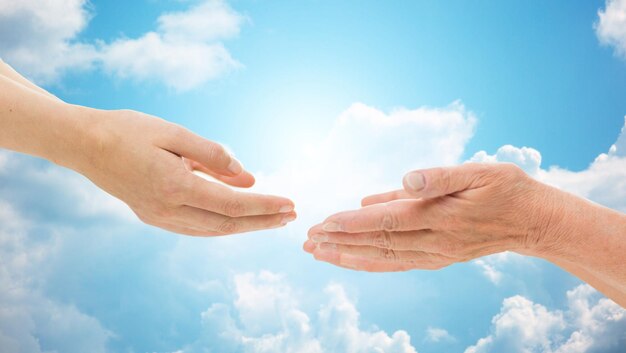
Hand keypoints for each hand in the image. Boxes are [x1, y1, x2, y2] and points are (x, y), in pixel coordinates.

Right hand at [70, 108, 295, 235]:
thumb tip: (249, 178)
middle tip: (291, 217)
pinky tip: (236, 218)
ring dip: (245, 226)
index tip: (290, 204)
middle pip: (227, 224)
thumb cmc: (129, 130)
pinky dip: (221, 224)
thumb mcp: (175, 133)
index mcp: (174, 186)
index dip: (265, 206)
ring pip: (212, 230)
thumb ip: (214, 155)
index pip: (232, 205)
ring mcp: (158, 217)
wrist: (83, 144)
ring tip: (272, 219)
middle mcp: (167, 209)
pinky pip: (195, 227)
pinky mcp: (153, 216)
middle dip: (262, 222)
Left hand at [304, 163, 565, 271]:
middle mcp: (435, 241)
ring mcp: (436, 254)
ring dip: (349, 256)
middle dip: (340, 242)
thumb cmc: (506, 189)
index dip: (354, 222)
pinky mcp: (437, 259)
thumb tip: (404, 180)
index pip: (388, 220)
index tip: (324, 222)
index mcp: (441, 216)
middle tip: (307, 239)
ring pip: (384, 258)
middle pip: (378, 243)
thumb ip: (440, 176)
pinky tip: (351, 261)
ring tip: (318, 253)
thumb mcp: (479, 172)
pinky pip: (398, 264)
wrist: (533, 222)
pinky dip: (371, 263)